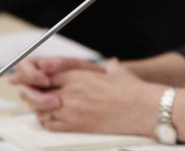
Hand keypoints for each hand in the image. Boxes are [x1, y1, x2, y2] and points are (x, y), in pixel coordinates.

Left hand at [18, 58, 164, 136]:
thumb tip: (111, 63)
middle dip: (37, 96)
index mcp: (79, 77)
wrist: (143, 109)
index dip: (41, 80)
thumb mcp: (119, 72)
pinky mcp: (76, 126)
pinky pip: (50, 125)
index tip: (42, 84)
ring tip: (52, 109)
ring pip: (41, 111)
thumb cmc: (133, 90)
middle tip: (43, 98)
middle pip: (39, 94)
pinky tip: (59, 120)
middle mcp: (72, 93)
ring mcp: (72, 111)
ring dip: (42, 110)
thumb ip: (110, 66)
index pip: (46, 76)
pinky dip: (50, 123)